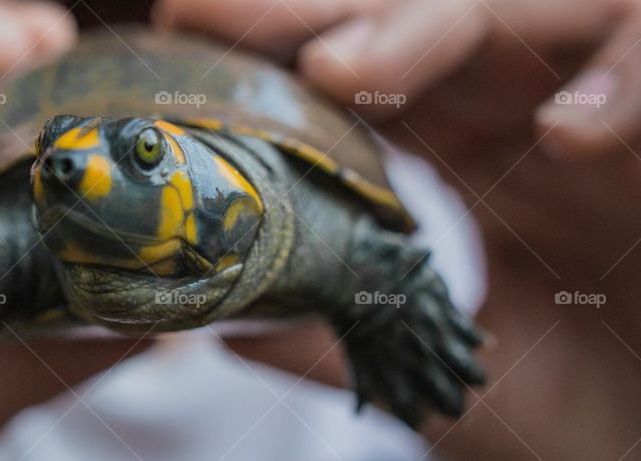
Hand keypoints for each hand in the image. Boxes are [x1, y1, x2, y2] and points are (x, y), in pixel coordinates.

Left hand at [157, 0, 640, 458]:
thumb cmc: (577, 400)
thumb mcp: (442, 374)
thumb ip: (346, 345)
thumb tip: (231, 331)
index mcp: (453, 144)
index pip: (354, 72)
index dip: (272, 51)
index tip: (180, 41)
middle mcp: (512, 106)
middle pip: (407, 20)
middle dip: (309, 13)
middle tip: (206, 19)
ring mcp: (593, 109)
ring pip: (516, 15)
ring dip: (421, 33)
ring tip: (334, 72)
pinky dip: (624, 88)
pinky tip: (566, 131)